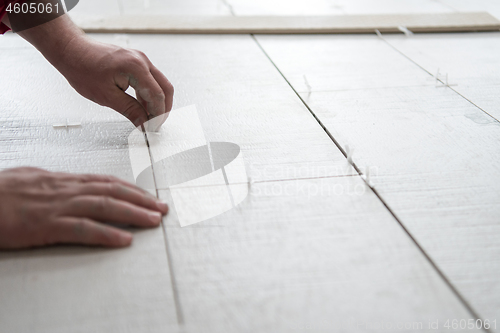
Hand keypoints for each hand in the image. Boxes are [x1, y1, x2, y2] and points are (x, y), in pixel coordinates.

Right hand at [0, 167, 167, 248]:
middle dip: (141, 200)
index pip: (105, 181)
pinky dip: (106, 234)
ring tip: (154, 221)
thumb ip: (56, 184)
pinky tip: (124, 240)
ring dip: (133, 213)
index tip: (149, 195)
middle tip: (163, 208)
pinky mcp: (45, 225)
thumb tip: (73, 185)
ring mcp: (57, 206)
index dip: (131, 188)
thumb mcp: (31, 181)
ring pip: (104, 206)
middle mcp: (65, 189)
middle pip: (112, 191)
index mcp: (62, 180)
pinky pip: (82, 229)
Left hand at [58, 35, 173, 129]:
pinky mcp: (136, 61)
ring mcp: (140, 59)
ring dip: (156, 102)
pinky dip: (149, 94)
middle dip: (163, 109)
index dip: (158, 114)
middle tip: (156, 124)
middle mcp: (141, 60)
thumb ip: (130, 110)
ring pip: (159, 84)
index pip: (157, 96)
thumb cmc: (82, 68)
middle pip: (165, 88)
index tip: (153, 127)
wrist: (72, 50)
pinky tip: (142, 106)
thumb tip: (143, 123)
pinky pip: (150, 79)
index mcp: (136, 68)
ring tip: (148, 118)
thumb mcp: (106, 96)